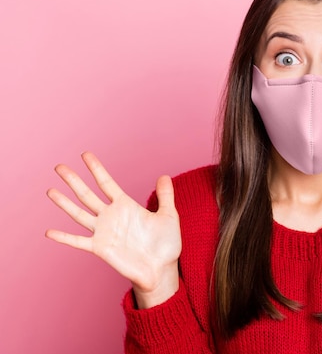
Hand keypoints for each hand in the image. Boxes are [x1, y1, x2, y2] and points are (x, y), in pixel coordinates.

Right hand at [46, 152, 181, 306]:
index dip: (96, 169)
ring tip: (50, 190)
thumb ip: (165, 196)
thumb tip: (164, 176)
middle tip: (59, 167)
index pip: (107, 183)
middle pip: (88, 195)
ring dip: (64, 203)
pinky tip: (49, 232)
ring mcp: (104, 232)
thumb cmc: (166, 244)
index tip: (85, 155)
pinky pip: (79, 241)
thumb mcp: (168, 216)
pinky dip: (65, 237)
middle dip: (73, 180)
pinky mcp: (100, 248)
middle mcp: (111, 216)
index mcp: (126, 206)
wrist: (162, 270)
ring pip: (79, 214)